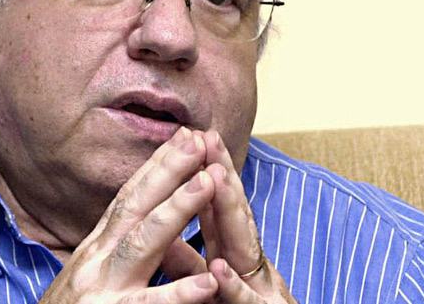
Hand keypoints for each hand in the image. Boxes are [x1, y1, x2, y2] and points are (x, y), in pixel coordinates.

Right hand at [39, 127, 219, 302]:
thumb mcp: (89, 271)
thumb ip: (115, 245)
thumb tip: (145, 215)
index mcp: (97, 246)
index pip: (129, 197)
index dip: (156, 165)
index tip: (182, 138)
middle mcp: (96, 260)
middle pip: (135, 206)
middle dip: (168, 171)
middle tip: (198, 141)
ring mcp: (103, 290)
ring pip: (142, 244)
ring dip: (176, 211)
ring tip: (206, 184)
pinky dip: (177, 294)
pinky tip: (206, 283)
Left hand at [197, 130, 296, 302]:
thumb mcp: (214, 286)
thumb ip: (188, 262)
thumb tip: (163, 235)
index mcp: (233, 259)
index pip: (216, 208)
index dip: (204, 172)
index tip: (189, 137)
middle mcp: (249, 269)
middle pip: (233, 216)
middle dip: (221, 175)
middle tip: (206, 136)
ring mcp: (259, 294)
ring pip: (243, 251)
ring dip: (230, 214)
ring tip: (215, 177)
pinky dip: (233, 289)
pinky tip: (218, 271)